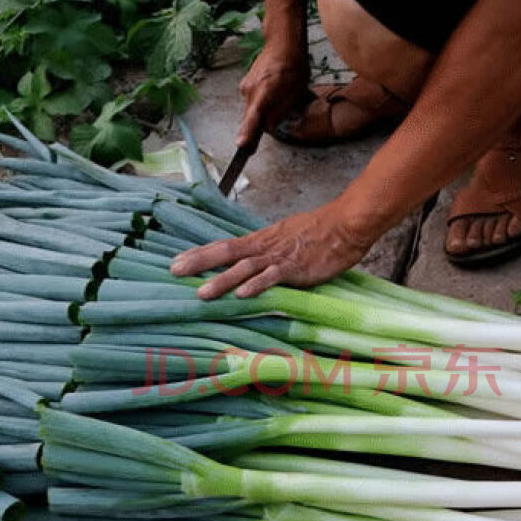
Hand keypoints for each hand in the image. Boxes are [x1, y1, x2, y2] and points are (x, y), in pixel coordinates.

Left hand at [170, 202, 380, 298]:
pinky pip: (272, 277)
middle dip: (199, 262)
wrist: (345, 225)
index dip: (200, 253)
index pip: (225, 246)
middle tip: (175, 271)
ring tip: (201, 293)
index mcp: (261, 240)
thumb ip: (268, 253)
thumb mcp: (287, 239)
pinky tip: (241, 294)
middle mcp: (264, 246)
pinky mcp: (295, 268)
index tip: (177, 261)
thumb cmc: (320, 233)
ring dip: (221, 280)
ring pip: (244, 268)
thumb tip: (251, 266)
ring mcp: (279, 257)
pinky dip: (256, 285)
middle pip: (225, 252)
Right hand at [236, 45, 309, 148]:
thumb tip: (267, 127)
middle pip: (251, 118)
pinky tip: (273, 92)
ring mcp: (245, 87)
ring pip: (252, 110)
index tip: (241, 144)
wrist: (282, 42)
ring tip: (280, 95)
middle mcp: (250, 90)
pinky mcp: (245, 86)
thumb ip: (279, 113)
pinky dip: (260, 103)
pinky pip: (252, 103)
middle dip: (260, 125)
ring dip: (263, 112)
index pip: (253, 117)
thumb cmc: (292, 65)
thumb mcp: (294, 93)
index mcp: (264, 91)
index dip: (247, 132)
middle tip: (277, 113)